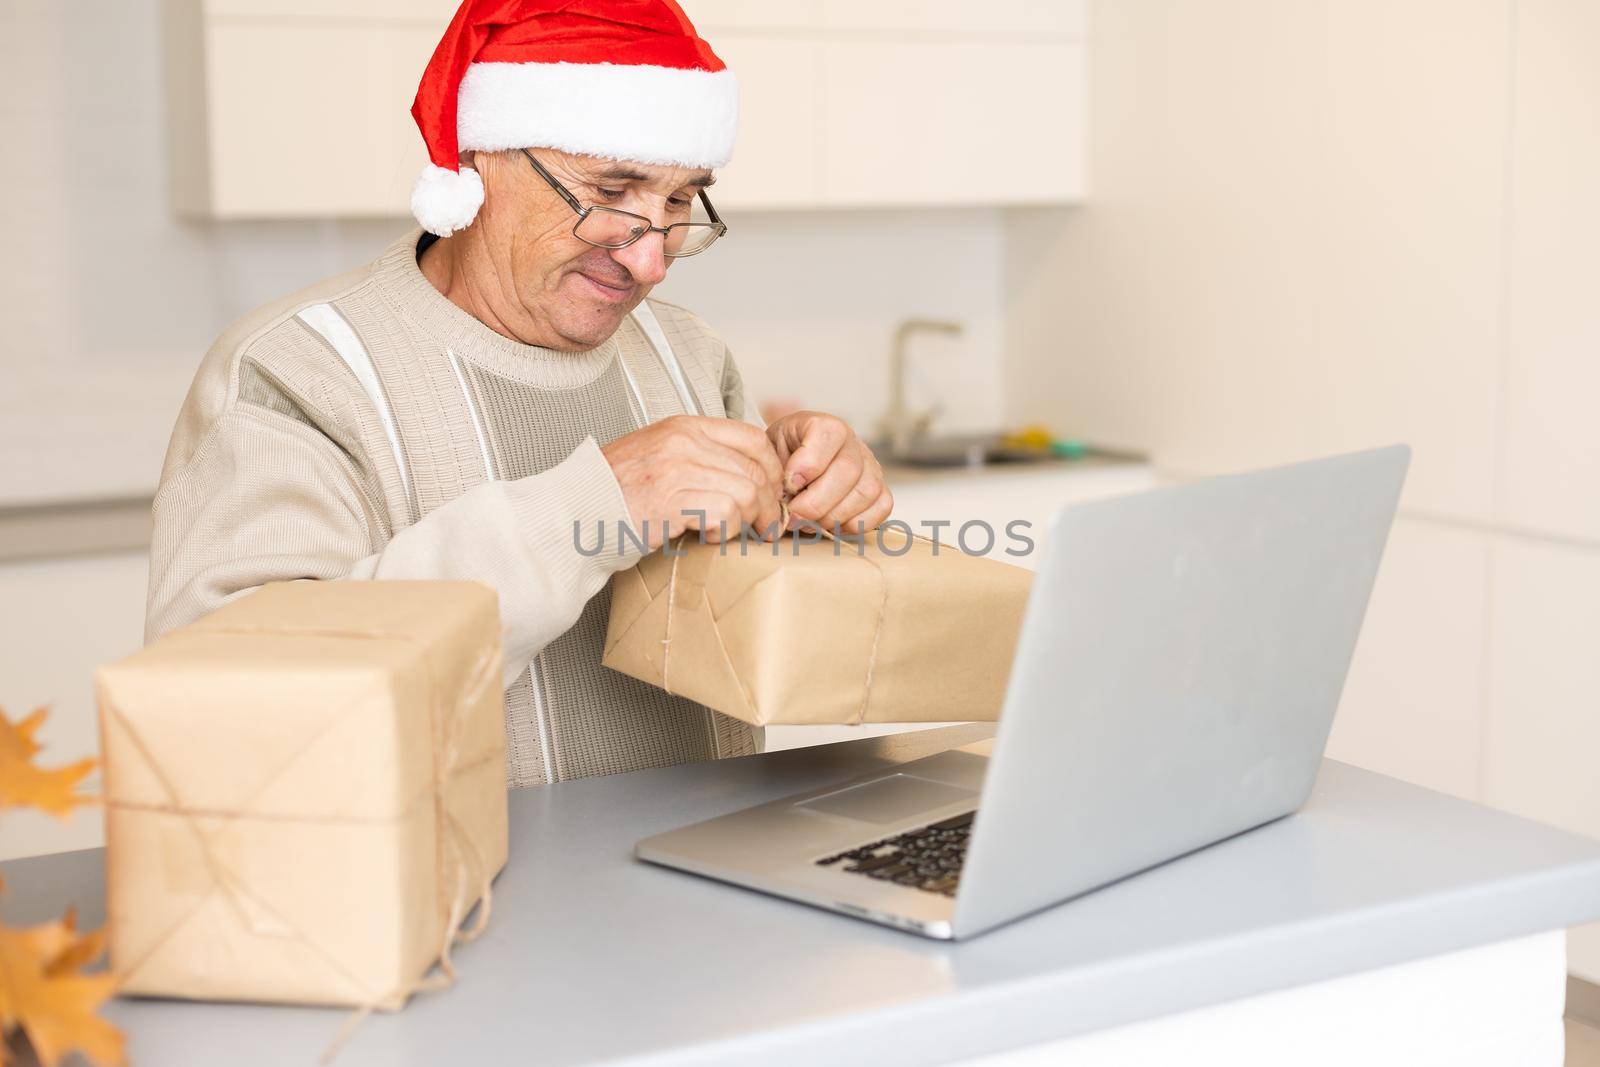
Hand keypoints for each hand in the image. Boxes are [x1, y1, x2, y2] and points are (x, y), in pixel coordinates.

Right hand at [601, 415, 784, 549]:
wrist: (575, 512)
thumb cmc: (616, 493)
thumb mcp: (658, 457)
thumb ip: (698, 458)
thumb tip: (745, 479)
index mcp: (683, 427)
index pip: (752, 438)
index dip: (772, 470)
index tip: (771, 494)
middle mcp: (683, 441)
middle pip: (755, 469)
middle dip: (767, 504)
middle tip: (766, 528)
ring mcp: (676, 468)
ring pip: (745, 492)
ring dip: (747, 521)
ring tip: (732, 534)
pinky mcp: (671, 499)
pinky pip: (724, 513)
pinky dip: (724, 531)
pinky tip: (706, 537)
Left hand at [766, 411, 892, 534]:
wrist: (795, 462)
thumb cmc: (782, 458)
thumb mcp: (770, 453)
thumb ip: (776, 469)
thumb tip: (786, 496)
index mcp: (824, 425)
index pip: (827, 435)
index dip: (808, 464)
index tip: (789, 485)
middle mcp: (852, 441)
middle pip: (848, 471)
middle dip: (816, 502)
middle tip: (794, 517)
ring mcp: (871, 465)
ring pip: (867, 492)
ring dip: (835, 516)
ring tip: (811, 523)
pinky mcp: (881, 488)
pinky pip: (882, 507)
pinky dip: (857, 523)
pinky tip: (833, 524)